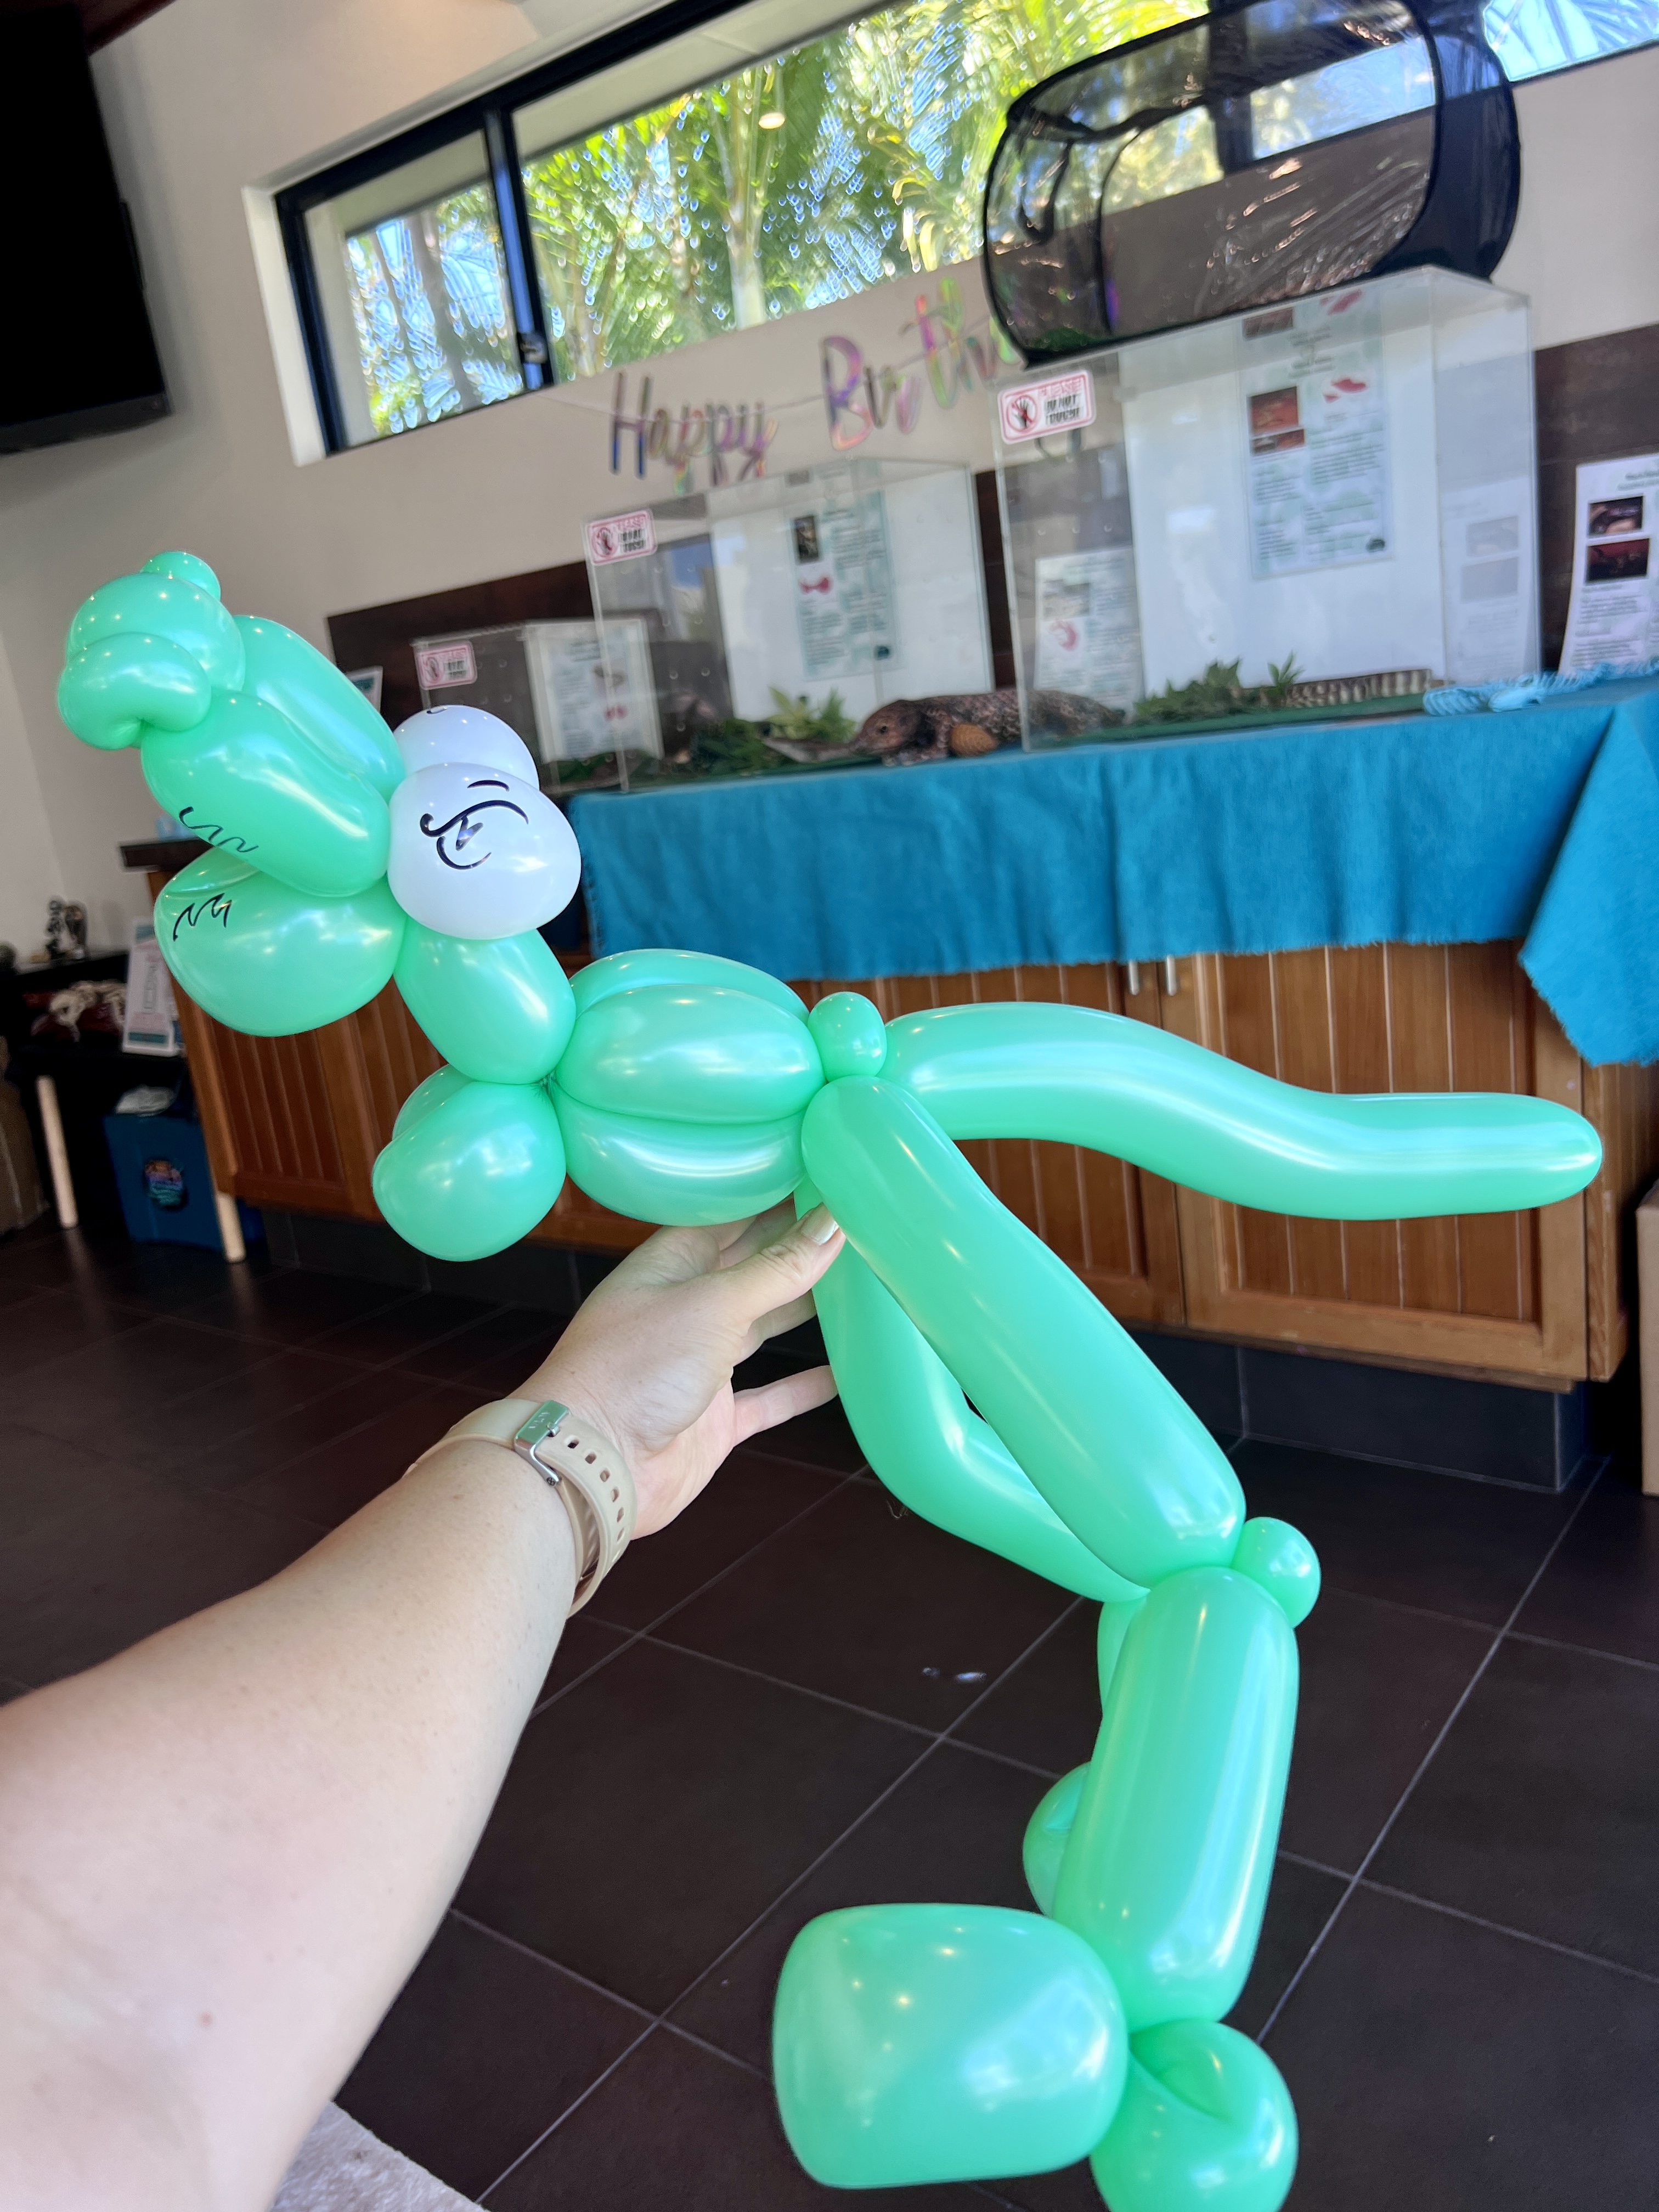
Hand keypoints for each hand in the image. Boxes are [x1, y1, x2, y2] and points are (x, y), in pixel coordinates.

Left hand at [515, 1203, 844, 1536]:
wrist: (591, 1466)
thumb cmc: (634, 1368)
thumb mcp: (713, 1304)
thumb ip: (777, 1268)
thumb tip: (833, 1222)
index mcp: (671, 1265)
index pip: (730, 1215)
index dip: (774, 1194)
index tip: (825, 1174)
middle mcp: (685, 1309)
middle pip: (751, 1267)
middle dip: (797, 1246)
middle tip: (857, 1218)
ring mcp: (701, 1365)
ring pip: (763, 1327)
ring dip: (805, 1308)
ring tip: (861, 1281)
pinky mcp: (716, 1419)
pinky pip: (769, 1398)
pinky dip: (804, 1387)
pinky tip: (845, 1372)